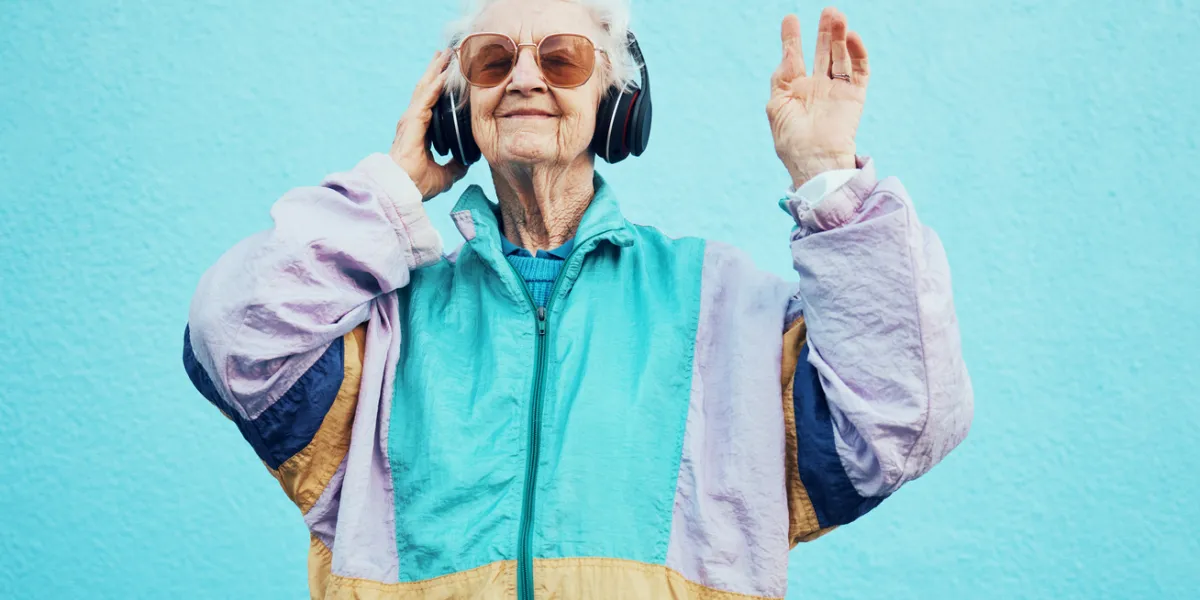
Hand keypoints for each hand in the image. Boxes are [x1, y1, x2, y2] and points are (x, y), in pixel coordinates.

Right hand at [390, 51, 467, 200]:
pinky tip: (443, 74)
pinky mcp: (411, 122)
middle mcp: (413, 121)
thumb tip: (468, 161)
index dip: (439, 86)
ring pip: (424, 89)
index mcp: (419, 130)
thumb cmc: (417, 184)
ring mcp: (410, 120)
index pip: (431, 102)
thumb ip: (455, 165)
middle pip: (426, 89)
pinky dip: (434, 86)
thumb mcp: (446, 174)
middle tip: (447, 53)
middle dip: (436, 70)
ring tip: (445, 54)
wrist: (402, 190)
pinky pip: (425, 99)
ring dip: (435, 71)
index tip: (449, 72)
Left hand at [767, 8, 869, 188]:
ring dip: (840, 36)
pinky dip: (857, 53)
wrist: (815, 160)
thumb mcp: (777, 106)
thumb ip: (782, 78)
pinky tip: (851, 37)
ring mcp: (836, 91)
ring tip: (837, 16)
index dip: (792, 38)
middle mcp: (817, 87)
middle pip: (822, 52)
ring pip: (840, 56)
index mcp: (796, 90)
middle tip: (828, 11)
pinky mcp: (854, 96)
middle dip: (824, 32)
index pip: (795, 57)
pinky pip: (858, 70)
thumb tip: (787, 55)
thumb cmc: (791, 139)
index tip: (790, 18)